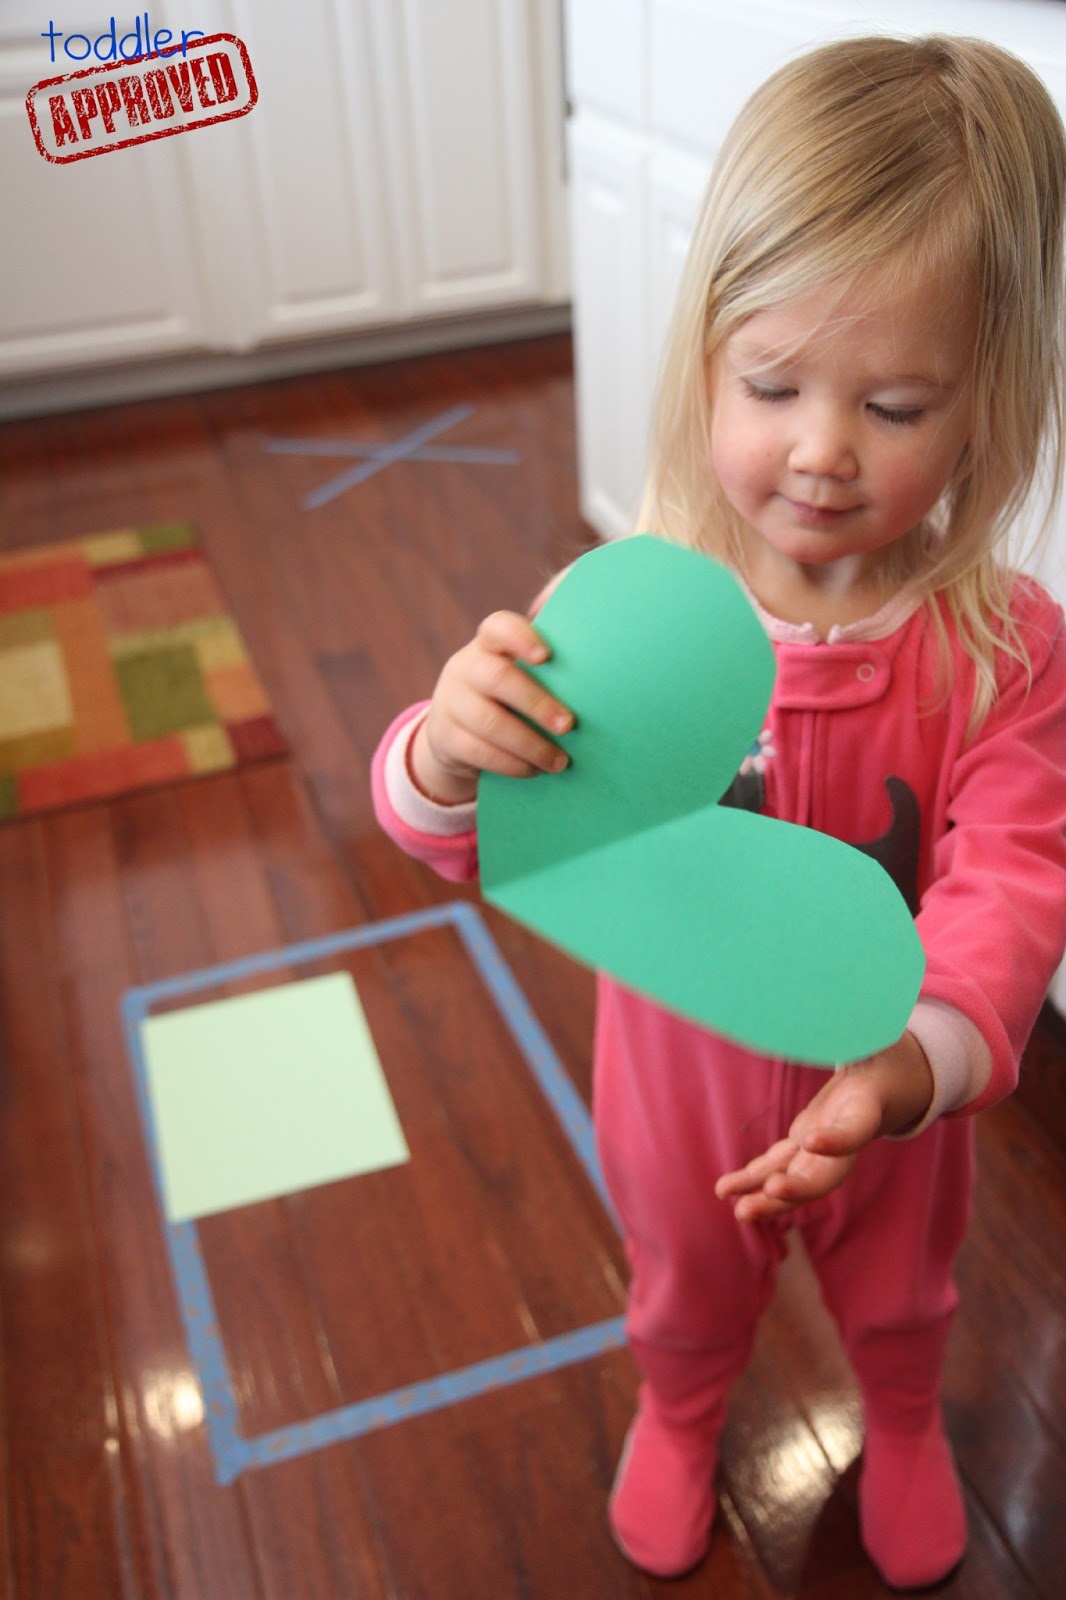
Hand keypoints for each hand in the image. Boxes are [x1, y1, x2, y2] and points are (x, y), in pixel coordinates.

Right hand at [411, 610, 573, 803]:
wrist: (455, 733)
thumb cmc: (508, 699)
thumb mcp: (520, 677)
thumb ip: (550, 671)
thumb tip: (606, 681)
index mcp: (489, 644)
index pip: (499, 628)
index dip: (521, 638)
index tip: (546, 657)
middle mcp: (465, 667)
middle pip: (497, 678)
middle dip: (537, 703)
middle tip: (570, 726)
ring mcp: (450, 701)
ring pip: (489, 722)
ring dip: (530, 744)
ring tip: (560, 762)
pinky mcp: (443, 736)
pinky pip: (478, 751)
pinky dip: (511, 764)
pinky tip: (535, 770)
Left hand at [715, 1031, 933, 1222]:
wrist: (895, 1076)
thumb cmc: (883, 1044)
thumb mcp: (875, 1027)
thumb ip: (856, 1020)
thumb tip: (832, 995)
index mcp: (867, 1106)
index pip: (856, 1130)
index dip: (837, 1139)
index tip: (811, 1141)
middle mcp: (847, 1136)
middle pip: (827, 1174)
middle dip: (799, 1188)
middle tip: (770, 1194)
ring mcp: (826, 1146)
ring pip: (799, 1180)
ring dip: (769, 1197)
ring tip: (739, 1211)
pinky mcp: (807, 1145)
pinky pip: (780, 1168)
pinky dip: (754, 1180)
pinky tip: (726, 1190)